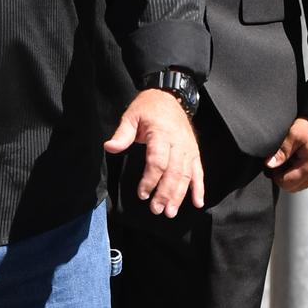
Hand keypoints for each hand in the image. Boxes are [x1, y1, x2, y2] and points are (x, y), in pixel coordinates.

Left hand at [104, 89, 203, 216]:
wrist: (170, 95)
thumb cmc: (148, 107)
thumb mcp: (131, 115)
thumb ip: (122, 134)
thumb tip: (109, 147)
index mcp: (161, 133)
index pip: (158, 161)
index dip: (150, 179)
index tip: (142, 194)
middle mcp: (178, 142)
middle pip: (174, 172)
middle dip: (165, 193)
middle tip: (157, 210)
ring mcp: (188, 148)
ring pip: (186, 175)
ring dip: (180, 195)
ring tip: (171, 211)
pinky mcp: (194, 151)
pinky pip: (198, 171)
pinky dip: (199, 187)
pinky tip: (197, 202)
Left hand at [264, 116, 307, 192]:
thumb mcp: (294, 133)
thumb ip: (281, 151)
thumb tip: (268, 165)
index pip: (286, 184)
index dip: (275, 175)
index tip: (272, 162)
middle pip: (294, 187)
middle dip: (284, 177)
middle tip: (280, 160)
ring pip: (304, 184)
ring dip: (294, 175)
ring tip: (291, 157)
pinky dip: (303, 172)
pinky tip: (301, 156)